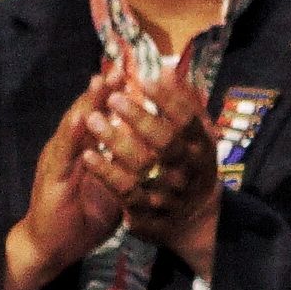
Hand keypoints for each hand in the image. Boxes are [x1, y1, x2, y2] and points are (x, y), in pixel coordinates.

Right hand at [4, 70, 126, 289]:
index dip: (115, 96)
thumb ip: (125, 164)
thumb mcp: (112, 185)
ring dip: (87, 102)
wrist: (51, 246)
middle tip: (120, 65)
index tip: (134, 73)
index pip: (101, 116)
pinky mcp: (52, 178)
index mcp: (84, 150)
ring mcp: (58, 161)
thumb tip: (152, 148)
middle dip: (103, 89)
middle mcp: (69, 149)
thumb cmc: (83, 216)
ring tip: (101, 80)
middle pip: (87, 112)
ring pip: (74, 126)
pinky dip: (73, 134)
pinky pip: (64, 154)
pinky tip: (81, 118)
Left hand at [84, 66, 221, 279]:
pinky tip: (88, 155)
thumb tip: (166, 69)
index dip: (168, 99)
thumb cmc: (189, 166)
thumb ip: (185, 105)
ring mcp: (168, 193)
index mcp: (201, 147)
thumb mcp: (197, 137)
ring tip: (93, 119)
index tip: (144, 79)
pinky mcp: (147, 211)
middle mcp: (188, 170)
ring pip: (142, 167)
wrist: (191, 220)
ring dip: (116, 141)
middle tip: (114, 98)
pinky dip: (105, 172)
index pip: (188, 119)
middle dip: (139, 117)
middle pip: (166, 141)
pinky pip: (124, 191)